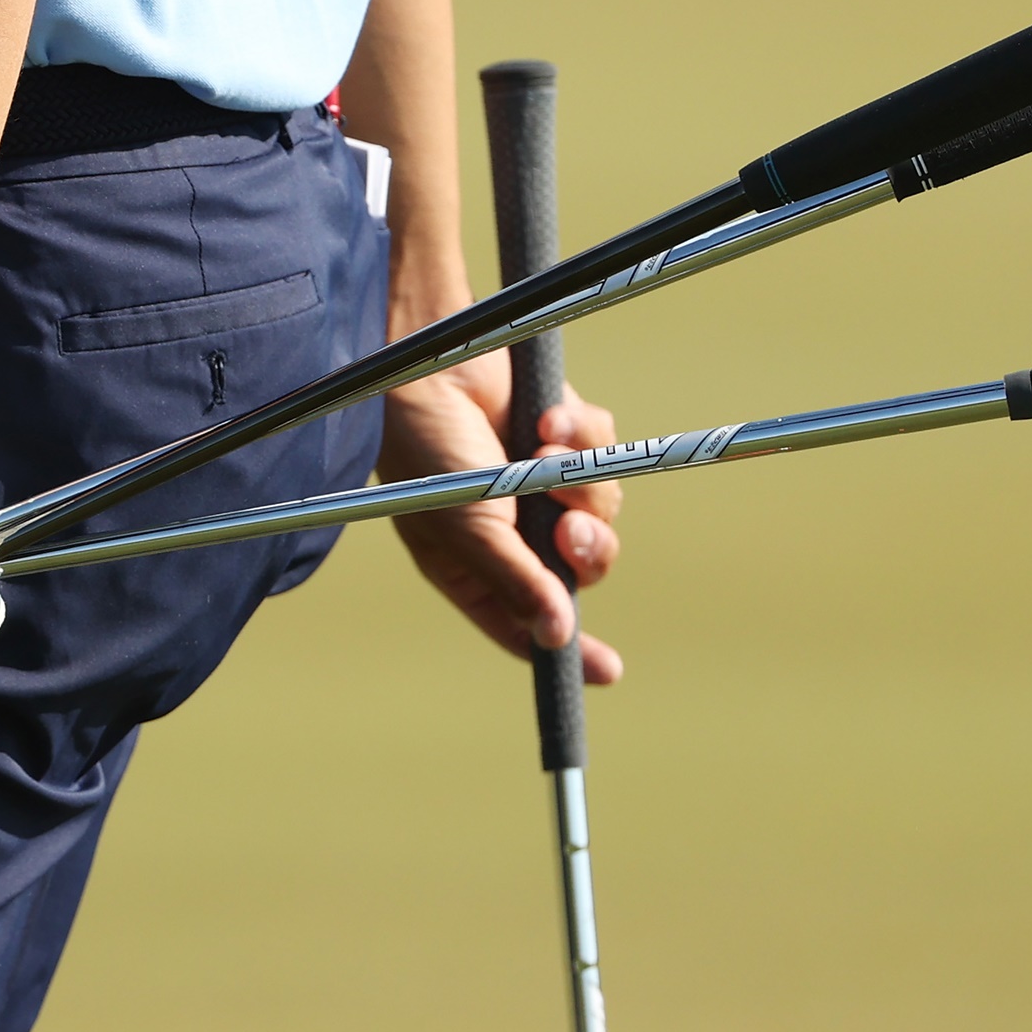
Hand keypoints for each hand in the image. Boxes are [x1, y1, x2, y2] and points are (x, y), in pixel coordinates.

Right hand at [381, 354, 626, 682]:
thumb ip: (516, 581)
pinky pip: (604, 451)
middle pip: (583, 567)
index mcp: (480, 568)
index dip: (570, 649)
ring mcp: (544, 483)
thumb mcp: (464, 527)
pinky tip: (546, 420)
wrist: (432, 363)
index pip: (532, 623)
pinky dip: (581, 437)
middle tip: (568, 526)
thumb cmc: (424, 452)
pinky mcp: (567, 436)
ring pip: (602, 508)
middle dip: (585, 549)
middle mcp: (517, 532)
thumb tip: (557, 635)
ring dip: (580, 484)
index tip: (607, 668)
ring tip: (543, 452)